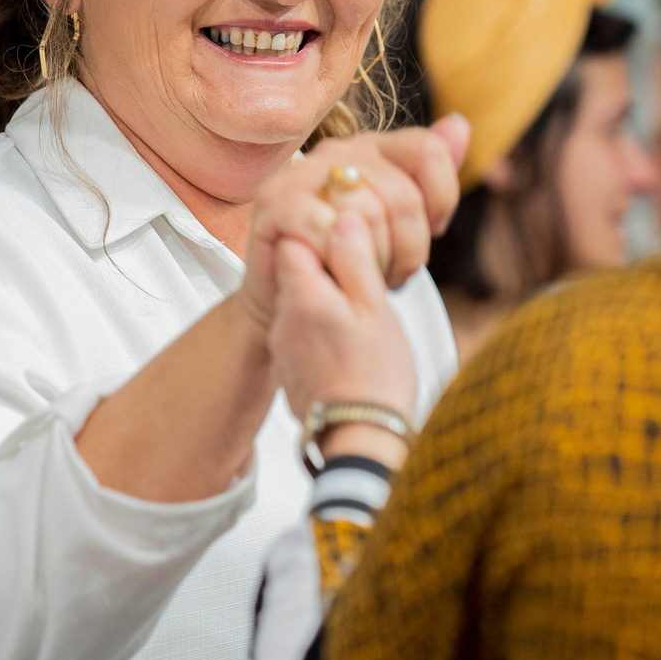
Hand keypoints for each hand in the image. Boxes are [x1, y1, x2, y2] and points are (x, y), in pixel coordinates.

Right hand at [240, 116, 470, 323]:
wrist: (286, 289)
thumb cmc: (347, 256)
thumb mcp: (399, 219)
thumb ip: (431, 175)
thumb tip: (460, 124)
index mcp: (373, 147)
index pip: (430, 151)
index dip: (443, 200)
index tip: (432, 232)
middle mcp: (338, 151)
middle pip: (404, 196)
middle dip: (411, 250)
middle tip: (395, 274)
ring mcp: (304, 173)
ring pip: (370, 213)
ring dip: (377, 261)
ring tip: (367, 278)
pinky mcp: (275, 203)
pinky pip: (329, 231)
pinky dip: (342, 262)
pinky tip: (337, 274)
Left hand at [269, 209, 416, 425]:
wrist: (360, 442)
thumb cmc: (375, 378)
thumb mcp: (376, 310)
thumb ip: (356, 261)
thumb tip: (344, 217)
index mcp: (303, 296)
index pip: (295, 240)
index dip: (325, 235)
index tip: (355, 246)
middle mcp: (284, 319)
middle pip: (296, 270)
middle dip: (329, 269)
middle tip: (368, 285)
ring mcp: (284, 346)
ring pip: (302, 303)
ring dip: (329, 302)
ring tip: (364, 323)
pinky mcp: (291, 369)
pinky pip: (304, 334)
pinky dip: (325, 332)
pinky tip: (352, 349)